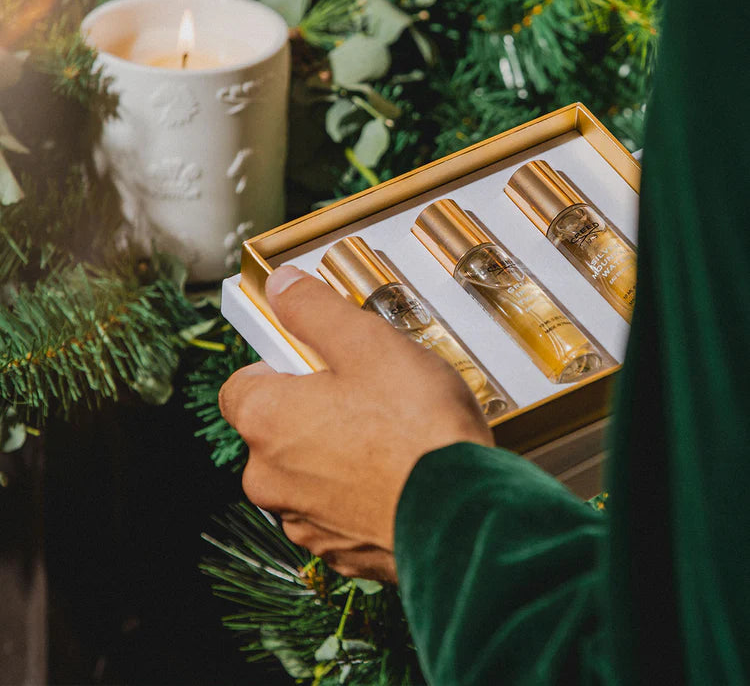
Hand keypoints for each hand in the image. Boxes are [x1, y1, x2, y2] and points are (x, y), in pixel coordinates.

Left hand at [219, 265, 492, 581]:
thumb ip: (314, 310)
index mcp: (266, 421)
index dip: (276, 365)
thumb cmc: (417, 430)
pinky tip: (400, 475)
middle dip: (312, 411)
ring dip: (336, 455)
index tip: (313, 358)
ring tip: (391, 435)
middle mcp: (270, 478)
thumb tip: (281, 286)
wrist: (464, 518)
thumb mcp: (367, 344)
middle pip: (275, 430)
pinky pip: (339, 511)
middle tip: (367, 394)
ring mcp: (304, 521)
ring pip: (308, 473)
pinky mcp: (340, 553)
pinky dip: (359, 494)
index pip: (240, 385)